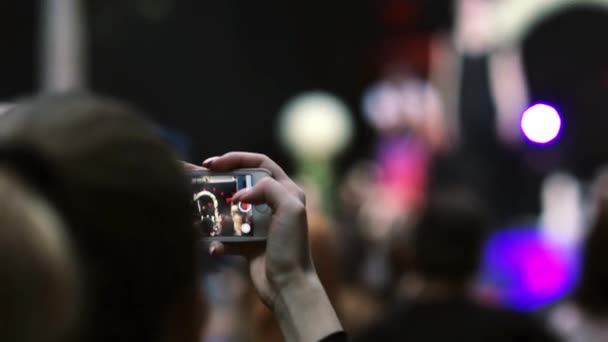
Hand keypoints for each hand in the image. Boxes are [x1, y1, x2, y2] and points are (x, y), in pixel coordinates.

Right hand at [201, 152, 311, 306]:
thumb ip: (268, 189)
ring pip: (232, 209)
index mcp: (287, 191)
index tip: (213, 164)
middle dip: (220, 182)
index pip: (260, 163)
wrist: (288, 286)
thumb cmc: (292, 247)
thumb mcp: (290, 209)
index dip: (236, 158)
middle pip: (242, 184)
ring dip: (215, 211)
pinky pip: (228, 237)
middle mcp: (274, 205)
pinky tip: (216, 247)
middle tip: (199, 181)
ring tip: (198, 212)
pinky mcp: (249, 244)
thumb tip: (241, 194)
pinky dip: (219, 241)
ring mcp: (260, 224)